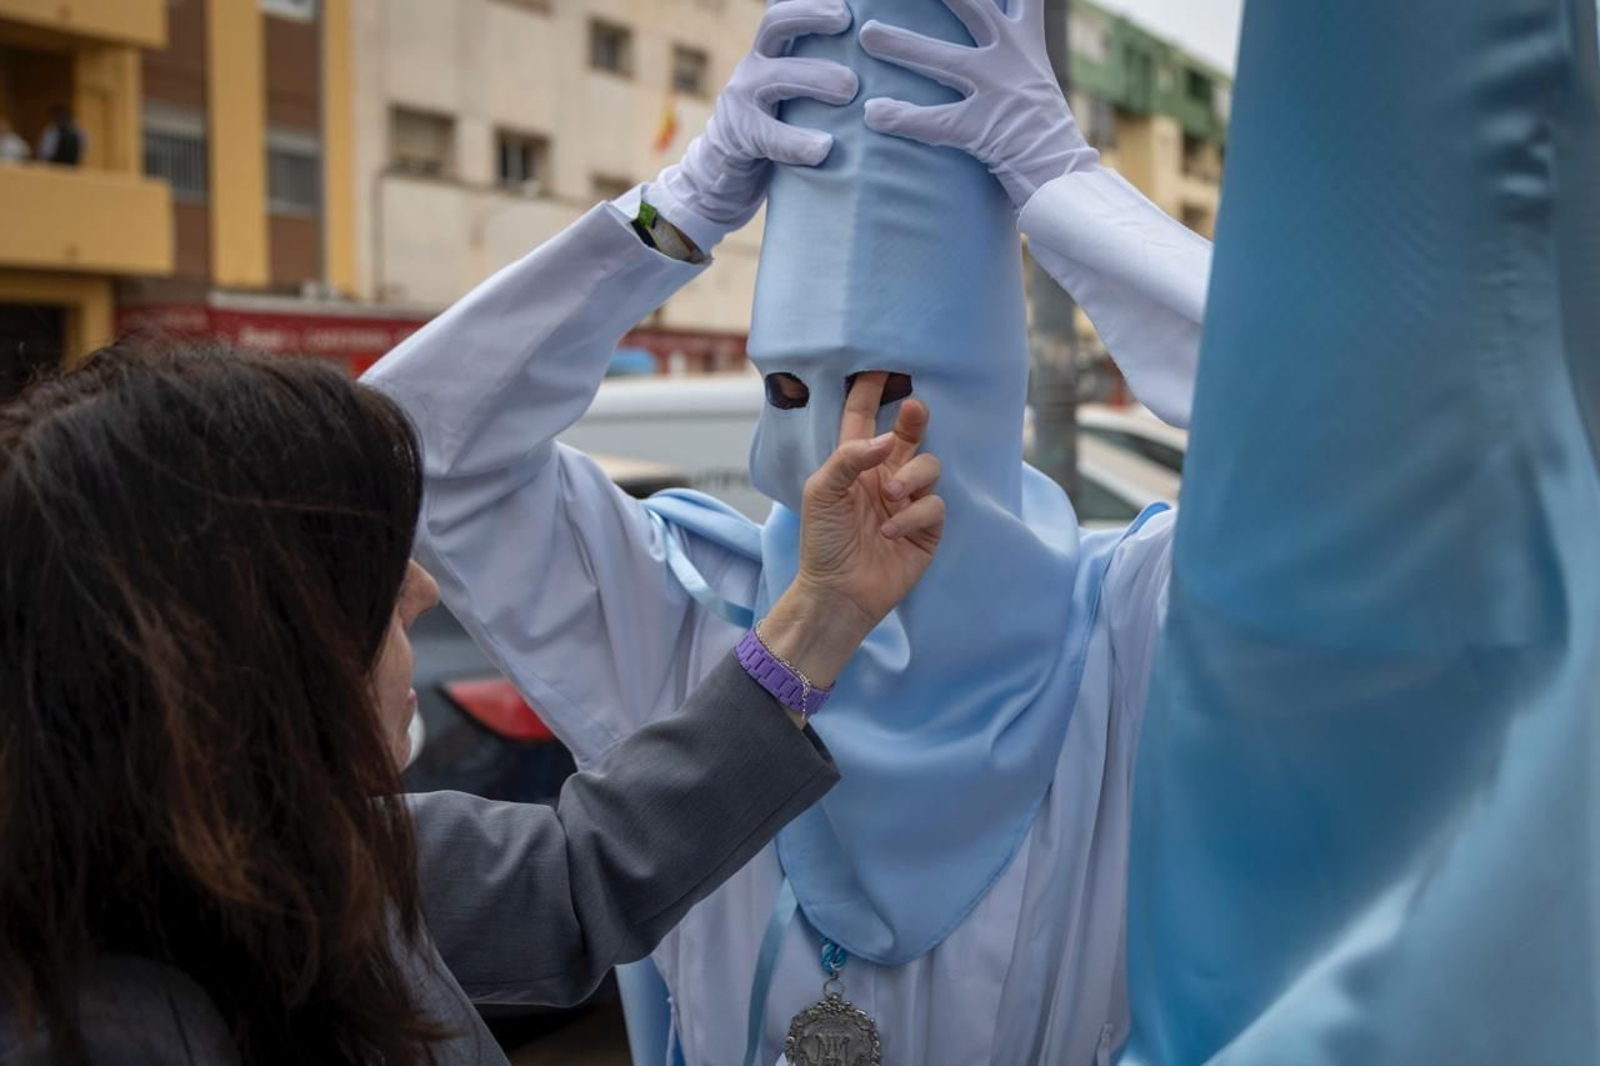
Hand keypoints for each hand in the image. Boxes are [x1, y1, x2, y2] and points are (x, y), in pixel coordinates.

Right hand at [651, 0, 858, 249]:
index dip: (811, 0)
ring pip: (776, 76)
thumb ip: (817, 73)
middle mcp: (754, 66)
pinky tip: (824, 147)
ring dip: (815, 77)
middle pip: (776, 24)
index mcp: (771, 52)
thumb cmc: (775, 132)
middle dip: (811, 17)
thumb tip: (871, 62)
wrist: (722, 176)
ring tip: (849, 89)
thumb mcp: (792, 93)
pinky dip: (798, 141)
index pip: (786, 10)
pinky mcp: (740, 138)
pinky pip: (769, 136)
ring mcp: (742, 100)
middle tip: (849, 23)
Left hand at [761, 375, 944, 694]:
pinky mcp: (926, 529)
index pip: (863, 418)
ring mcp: (908, 502)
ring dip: (912, 476)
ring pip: (929, 466)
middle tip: (914, 410)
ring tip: (890, 496)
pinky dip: (913, 516)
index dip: (871, 391)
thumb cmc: (821, 541)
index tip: (882, 367)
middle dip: (915, 418)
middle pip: (910, 434)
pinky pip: (934, 506)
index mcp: (855, 464)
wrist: (837, 592)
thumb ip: (848, 458)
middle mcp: (885, 477)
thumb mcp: (820, 492)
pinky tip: (890, 532)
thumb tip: (889, 437)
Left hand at [858, 0, 1097, 209]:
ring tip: (866, 33)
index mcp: (1026, 40)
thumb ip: (1010, 46)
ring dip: (902, 44)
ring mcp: (998, 92)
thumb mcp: (1032, 75)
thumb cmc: (1041, 131)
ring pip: (943, 60)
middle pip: (972, 6)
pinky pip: (934, 121)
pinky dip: (902, 117)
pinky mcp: (984, 128)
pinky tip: (874, 113)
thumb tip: (990, 21)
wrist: (1065, 176)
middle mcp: (1012, 57)